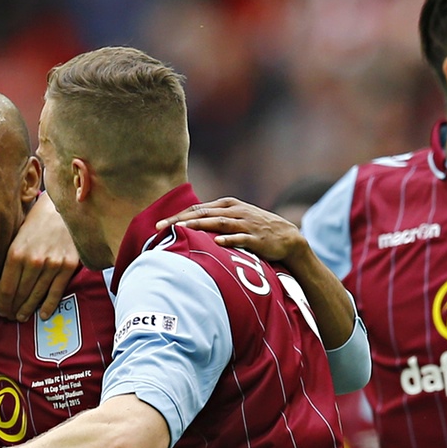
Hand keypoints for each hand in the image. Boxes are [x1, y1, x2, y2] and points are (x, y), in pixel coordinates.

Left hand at [0, 193, 77, 321]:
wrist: (61, 211)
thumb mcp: (16, 241)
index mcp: (16, 253)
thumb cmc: (35, 226)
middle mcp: (33, 260)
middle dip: (13, 308)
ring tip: (22, 316)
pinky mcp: (68, 266)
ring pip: (37, 295)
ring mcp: (52, 264)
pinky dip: (48, 305)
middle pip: (20, 294)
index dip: (2, 304)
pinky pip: (56, 291)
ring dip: (28, 309)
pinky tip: (43, 314)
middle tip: (11, 317)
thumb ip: (7, 264)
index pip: (6, 288)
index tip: (1, 311)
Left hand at [163, 197, 313, 268]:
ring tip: (182, 229)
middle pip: (203, 214)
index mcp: (228, 205)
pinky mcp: (256, 238)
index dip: (177, 215)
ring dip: (199, 226)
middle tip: (160, 227)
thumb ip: (215, 219)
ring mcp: (246, 224)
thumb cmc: (256, 229)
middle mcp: (235, 212)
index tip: (158, 224)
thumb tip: (190, 224)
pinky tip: (216, 242)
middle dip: (180, 220)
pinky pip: (240, 238)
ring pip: (219, 223)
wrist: (287, 237)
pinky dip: (228, 239)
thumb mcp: (236, 218)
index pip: (197, 208)